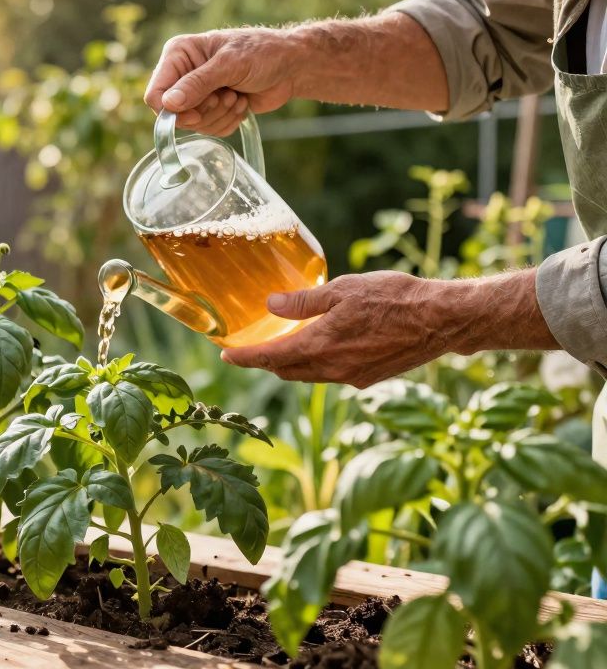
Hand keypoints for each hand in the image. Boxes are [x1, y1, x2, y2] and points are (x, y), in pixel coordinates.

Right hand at [144, 28, 297, 135]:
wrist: (291, 66)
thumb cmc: (263, 53)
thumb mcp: (229, 65)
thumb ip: (198, 84)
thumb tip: (169, 104)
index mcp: (179, 54)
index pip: (156, 93)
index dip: (172, 111)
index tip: (196, 115)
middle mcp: (182, 75)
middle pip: (175, 115)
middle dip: (206, 111)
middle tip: (228, 94)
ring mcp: (197, 94)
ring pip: (194, 125)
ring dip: (221, 115)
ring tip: (237, 95)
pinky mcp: (212, 110)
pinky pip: (210, 130)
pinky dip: (228, 122)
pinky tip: (241, 103)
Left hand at [219, 272, 465, 388]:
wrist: (443, 321)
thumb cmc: (395, 298)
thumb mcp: (344, 290)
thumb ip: (304, 302)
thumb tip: (270, 305)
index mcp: (321, 346)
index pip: (270, 357)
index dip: (245, 357)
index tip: (226, 355)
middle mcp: (333, 369)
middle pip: (286, 371)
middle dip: (265, 362)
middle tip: (249, 349)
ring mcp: (352, 377)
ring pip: (308, 375)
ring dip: (291, 364)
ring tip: (280, 347)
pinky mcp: (368, 378)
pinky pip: (330, 375)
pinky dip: (316, 365)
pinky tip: (319, 348)